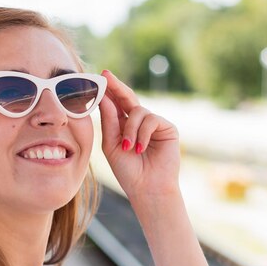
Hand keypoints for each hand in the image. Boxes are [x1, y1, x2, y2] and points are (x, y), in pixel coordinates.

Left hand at [98, 69, 180, 201]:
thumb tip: (104, 97)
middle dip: (116, 87)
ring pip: (138, 111)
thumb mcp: (111, 145)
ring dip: (130, 129)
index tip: (99, 77)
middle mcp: (139, 122)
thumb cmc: (127, 171)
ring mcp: (154, 124)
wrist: (146, 188)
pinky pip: (151, 120)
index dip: (108, 91)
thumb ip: (109, 122)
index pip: (115, 104)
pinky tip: (139, 149)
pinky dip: (142, 134)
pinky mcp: (167, 127)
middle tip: (106, 76)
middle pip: (128, 98)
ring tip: (128, 148)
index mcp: (124, 126)